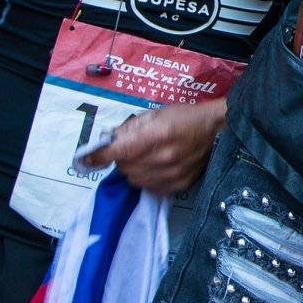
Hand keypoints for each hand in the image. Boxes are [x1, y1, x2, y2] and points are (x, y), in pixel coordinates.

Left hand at [83, 101, 225, 195]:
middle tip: (133, 148)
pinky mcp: (177, 186)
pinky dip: (146, 179)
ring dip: (133, 170)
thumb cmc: (184, 117)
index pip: (118, 151)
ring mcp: (171, 174)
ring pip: (133, 179)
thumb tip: (106, 141)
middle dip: (121, 158)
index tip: (84, 159)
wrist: (217, 131)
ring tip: (147, 158)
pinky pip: (148, 188)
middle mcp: (163, 158)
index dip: (98, 156)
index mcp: (157, 134)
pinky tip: (157, 167)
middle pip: (123, 167)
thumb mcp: (155, 114)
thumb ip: (128, 128)